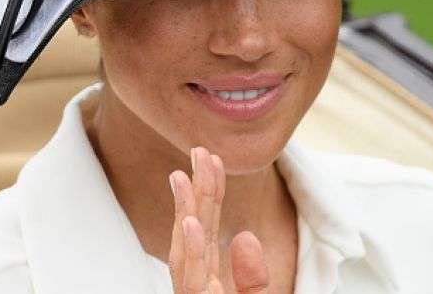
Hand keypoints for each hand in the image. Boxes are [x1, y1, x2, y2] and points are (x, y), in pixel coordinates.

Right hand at [168, 147, 269, 293]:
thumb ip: (252, 278)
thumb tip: (244, 236)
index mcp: (208, 279)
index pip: (209, 229)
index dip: (211, 193)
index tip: (215, 160)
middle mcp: (195, 283)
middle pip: (194, 232)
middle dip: (195, 191)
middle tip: (198, 151)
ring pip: (184, 251)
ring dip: (183, 212)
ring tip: (181, 176)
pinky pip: (193, 280)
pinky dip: (192, 250)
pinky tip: (189, 220)